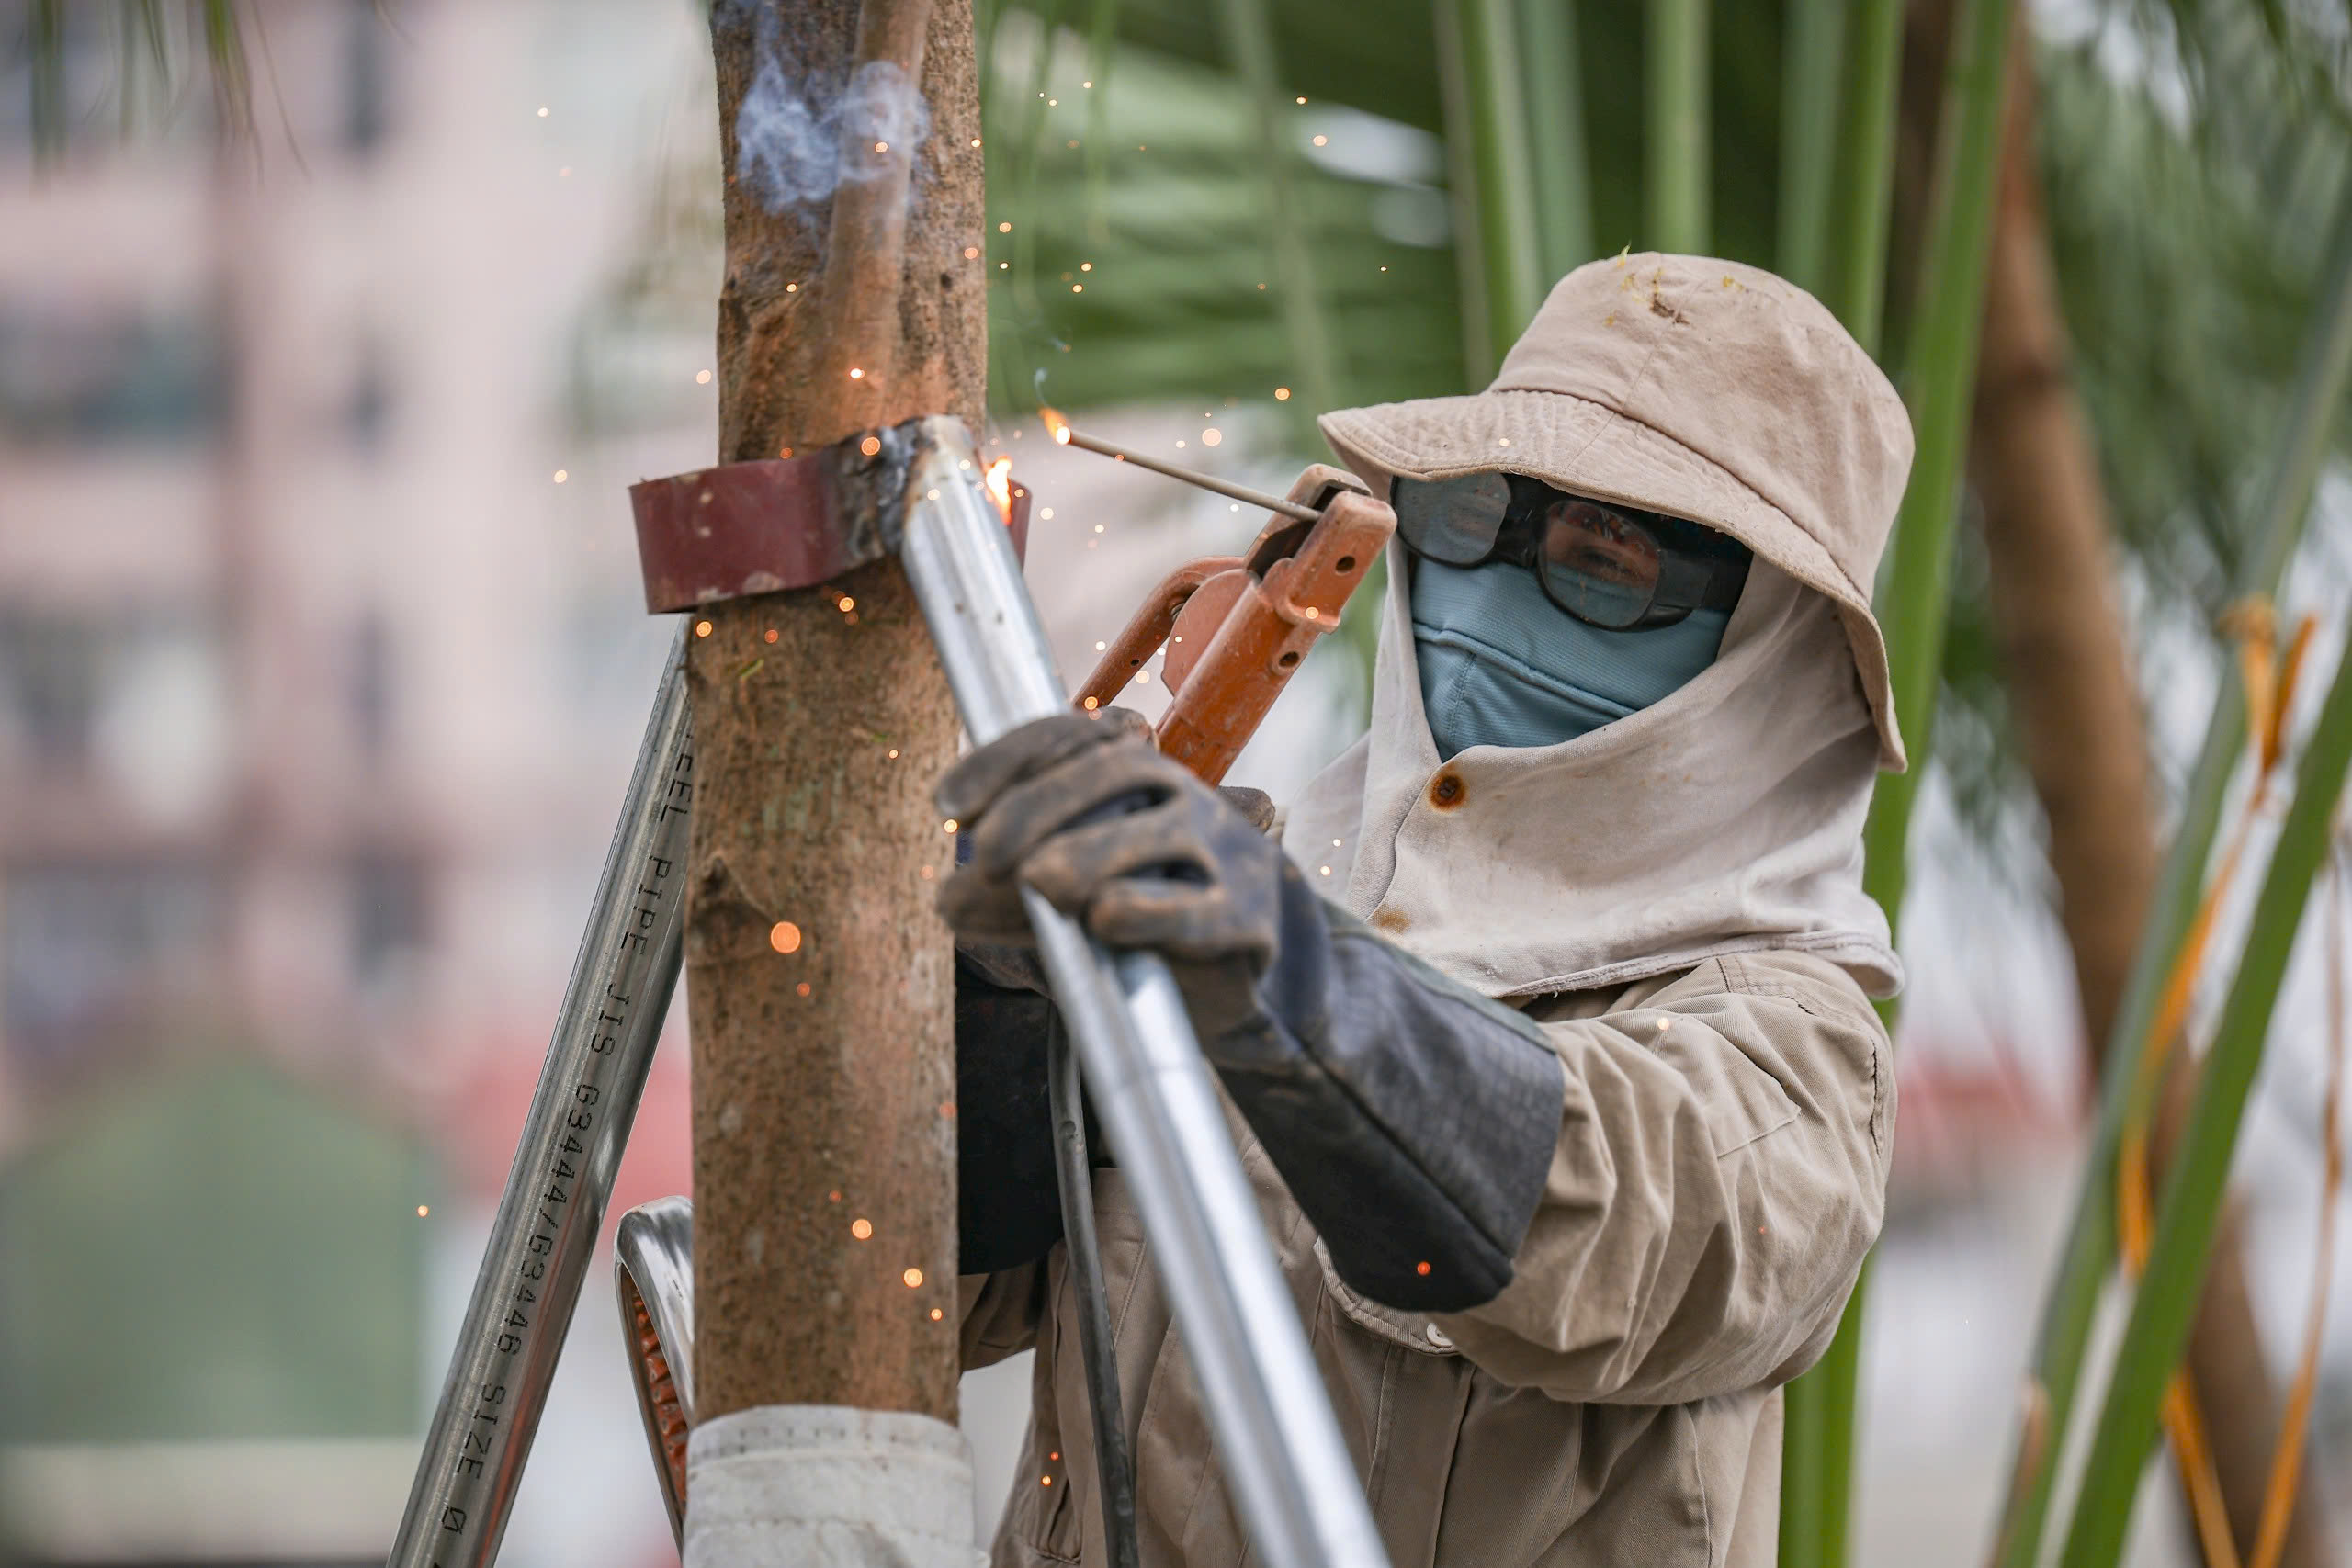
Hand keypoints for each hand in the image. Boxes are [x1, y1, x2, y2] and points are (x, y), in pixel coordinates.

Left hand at [934, 714, 1287, 1014]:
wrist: (1244, 975)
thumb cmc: (1140, 917)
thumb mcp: (1066, 894)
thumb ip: (1007, 892)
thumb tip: (948, 899)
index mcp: (1138, 774)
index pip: (1072, 737)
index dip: (1005, 760)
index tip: (947, 805)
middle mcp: (1185, 798)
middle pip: (1114, 773)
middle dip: (1037, 808)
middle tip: (987, 858)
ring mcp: (1223, 854)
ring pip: (1160, 833)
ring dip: (1089, 855)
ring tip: (1040, 884)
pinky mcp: (1245, 921)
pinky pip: (1198, 909)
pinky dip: (1150, 910)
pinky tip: (1105, 919)